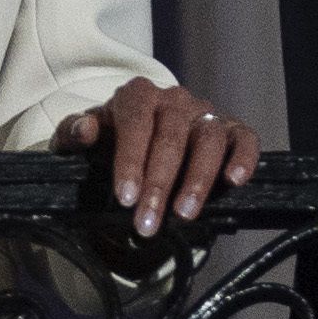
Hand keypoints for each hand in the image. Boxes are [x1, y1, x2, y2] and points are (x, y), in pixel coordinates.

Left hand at [56, 76, 259, 224]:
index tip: (126, 197)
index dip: (131, 161)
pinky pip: (244, 138)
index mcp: (137, 96)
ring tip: (184, 213)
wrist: (137, 143)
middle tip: (148, 222)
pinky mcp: (230, 129)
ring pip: (209, 139)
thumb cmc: (108, 142)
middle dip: (159, 183)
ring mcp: (205, 113)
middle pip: (172, 136)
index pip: (136, 122)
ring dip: (198, 179)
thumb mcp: (80, 140)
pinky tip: (234, 181)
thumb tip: (84, 130)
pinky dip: (244, 158)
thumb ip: (73, 133)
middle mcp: (174, 100)